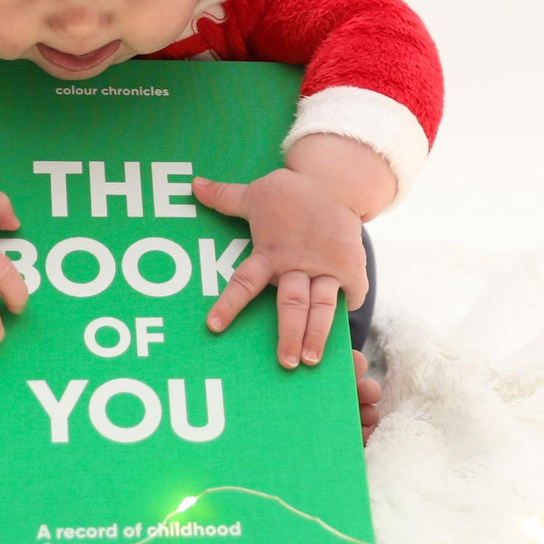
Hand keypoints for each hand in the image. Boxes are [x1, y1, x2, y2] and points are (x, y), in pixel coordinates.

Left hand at [192, 169, 367, 368]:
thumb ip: (224, 197)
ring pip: (321, 305)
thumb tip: (192, 185)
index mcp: (269, 252)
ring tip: (313, 362)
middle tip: (286, 362)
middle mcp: (296, 264)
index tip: (214, 326)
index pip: (244, 281)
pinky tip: (343, 339)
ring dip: (317, 334)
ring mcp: (325, 267)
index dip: (229, 304)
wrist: (334, 181)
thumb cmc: (289, 194)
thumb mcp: (254, 194)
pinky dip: (347, 313)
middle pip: (291, 303)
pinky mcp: (350, 267)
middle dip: (289, 333)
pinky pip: (350, 296)